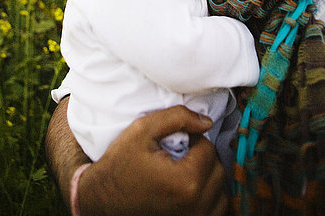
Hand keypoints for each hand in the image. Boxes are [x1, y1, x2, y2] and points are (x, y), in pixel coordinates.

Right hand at [78, 105, 227, 215]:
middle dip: (203, 157)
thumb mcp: (143, 129)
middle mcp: (195, 207)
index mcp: (186, 182)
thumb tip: (206, 121)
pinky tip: (190, 188)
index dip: (194, 138)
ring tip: (187, 170)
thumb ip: (178, 117)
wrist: (103, 199)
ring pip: (221, 193)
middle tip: (182, 153)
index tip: (177, 140)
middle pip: (218, 170)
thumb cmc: (121, 163)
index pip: (208, 149)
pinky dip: (209, 198)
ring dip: (209, 177)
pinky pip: (216, 211)